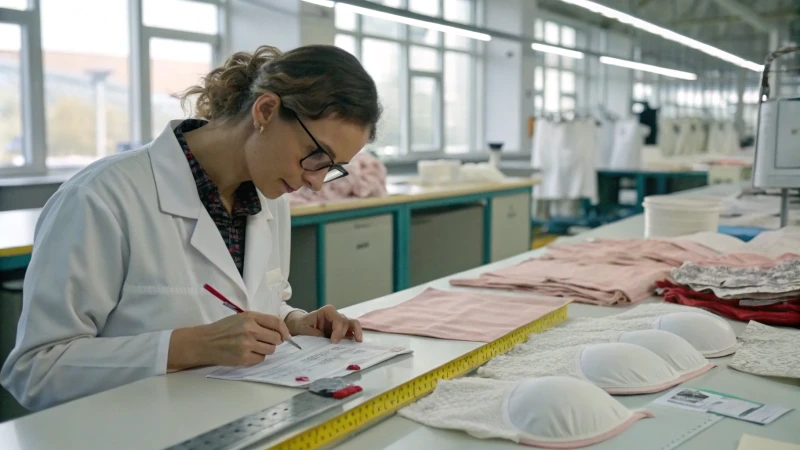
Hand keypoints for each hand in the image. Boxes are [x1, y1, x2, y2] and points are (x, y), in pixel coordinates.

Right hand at [168, 312, 290, 371]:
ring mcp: (247, 344)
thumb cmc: (223, 329)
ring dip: (265, 350)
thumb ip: (260, 322)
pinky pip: (261, 359)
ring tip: (253, 347)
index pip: (276, 322)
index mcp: (250, 317)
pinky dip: (257, 357)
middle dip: (273, 341)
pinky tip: (247, 353)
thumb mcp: (241, 318)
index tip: (285, 336)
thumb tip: (281, 331)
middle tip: (263, 341)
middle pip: (276, 338)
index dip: (284, 330)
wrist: (204, 342)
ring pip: (270, 350)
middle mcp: (250, 329)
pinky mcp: (244, 358)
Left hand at [285, 305, 362, 343]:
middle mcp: (336, 315)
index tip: (333, 342)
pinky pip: (352, 332)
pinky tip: (356, 343)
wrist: (301, 327)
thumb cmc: (302, 326)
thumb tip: (325, 340)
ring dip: (356, 332)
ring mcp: (340, 322)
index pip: (338, 319)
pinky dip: (354, 337)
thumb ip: (314, 334)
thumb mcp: (304, 329)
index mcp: (327, 311)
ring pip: (353, 324)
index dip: (338, 331)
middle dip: (344, 334)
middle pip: (346, 322)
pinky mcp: (342, 330)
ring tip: (358, 341)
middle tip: (338, 345)